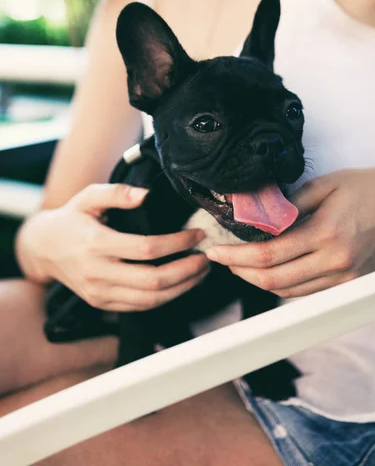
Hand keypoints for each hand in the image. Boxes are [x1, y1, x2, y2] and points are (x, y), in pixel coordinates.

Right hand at [17, 184, 208, 310]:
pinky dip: (165, 298)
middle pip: (153, 281)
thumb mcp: (88, 197)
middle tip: (206, 258)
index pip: (148, 249)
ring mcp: (99, 293)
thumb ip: (116, 193)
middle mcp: (98, 273)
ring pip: (150, 300)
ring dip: (182, 288)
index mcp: (97, 244)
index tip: (197, 234)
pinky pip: (139, 307)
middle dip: (187, 271)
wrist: (43, 249)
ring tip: (200, 272)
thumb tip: (146, 194)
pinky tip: (180, 284)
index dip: (177, 243)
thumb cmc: (71, 218)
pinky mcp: (101, 303)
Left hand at [206, 162, 374, 297]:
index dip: (236, 256)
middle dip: (241, 271)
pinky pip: (307, 292)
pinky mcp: (350, 283)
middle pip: (274, 281)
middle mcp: (335, 262)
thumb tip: (257, 221)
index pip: (268, 254)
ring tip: (240, 264)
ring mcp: (344, 277)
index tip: (216, 251)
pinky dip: (283, 285)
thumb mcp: (322, 186)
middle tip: (221, 259)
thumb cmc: (362, 187)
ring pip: (288, 292)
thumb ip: (288, 206)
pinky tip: (269, 271)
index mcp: (326, 234)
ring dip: (259, 281)